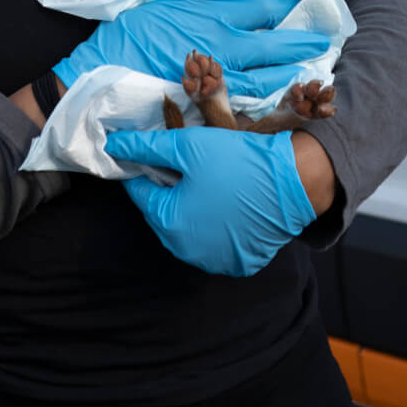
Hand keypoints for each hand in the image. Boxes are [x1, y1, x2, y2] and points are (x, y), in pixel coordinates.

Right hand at [53, 0, 327, 95]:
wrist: (106, 74)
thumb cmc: (124, 43)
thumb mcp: (156, 11)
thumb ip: (185, 7)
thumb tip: (203, 6)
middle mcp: (214, 21)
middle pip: (265, 8)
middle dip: (291, 4)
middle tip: (316, 2)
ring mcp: (219, 54)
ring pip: (271, 47)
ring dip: (297, 45)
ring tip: (318, 44)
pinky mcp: (218, 86)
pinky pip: (258, 82)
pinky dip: (280, 81)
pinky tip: (297, 79)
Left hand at [103, 126, 315, 275]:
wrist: (293, 181)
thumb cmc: (235, 162)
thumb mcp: (187, 147)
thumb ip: (146, 147)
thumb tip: (113, 144)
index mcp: (170, 224)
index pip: (141, 192)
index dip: (142, 167)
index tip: (150, 151)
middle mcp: (188, 252)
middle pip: (164, 212)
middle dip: (168, 188)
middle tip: (184, 162)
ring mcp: (215, 261)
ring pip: (189, 228)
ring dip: (191, 206)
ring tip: (207, 179)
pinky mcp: (239, 262)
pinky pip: (216, 240)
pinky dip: (215, 222)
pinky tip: (226, 200)